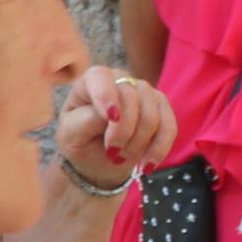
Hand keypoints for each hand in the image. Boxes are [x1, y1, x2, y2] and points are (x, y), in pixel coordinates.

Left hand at [57, 66, 176, 189]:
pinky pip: (169, 126)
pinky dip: (159, 148)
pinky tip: (147, 164)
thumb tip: (110, 115)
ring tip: (123, 157)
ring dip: (139, 143)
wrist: (98, 160)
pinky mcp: (161, 107)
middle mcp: (119, 79)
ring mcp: (143, 91)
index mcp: (90, 82)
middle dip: (123, 131)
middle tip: (112, 153)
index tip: (110, 119)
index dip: (106, 96)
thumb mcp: (71, 136)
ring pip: (152, 114)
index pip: (100, 77)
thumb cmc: (81, 142)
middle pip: (131, 97)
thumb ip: (85, 122)